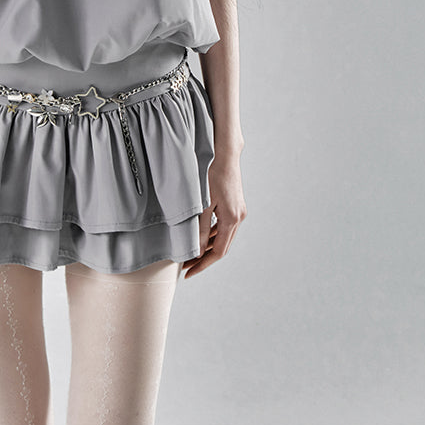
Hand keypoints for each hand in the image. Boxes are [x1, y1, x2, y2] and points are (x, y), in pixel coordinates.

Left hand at [181, 152, 246, 278]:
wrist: (224, 153)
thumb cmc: (212, 173)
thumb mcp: (203, 202)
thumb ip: (201, 228)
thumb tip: (196, 250)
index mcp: (231, 219)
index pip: (217, 252)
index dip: (202, 264)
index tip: (188, 272)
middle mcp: (238, 217)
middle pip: (221, 246)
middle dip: (204, 258)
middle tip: (186, 266)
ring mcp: (238, 210)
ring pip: (223, 236)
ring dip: (207, 246)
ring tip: (190, 252)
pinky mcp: (235, 204)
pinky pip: (223, 226)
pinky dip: (212, 234)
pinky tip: (200, 234)